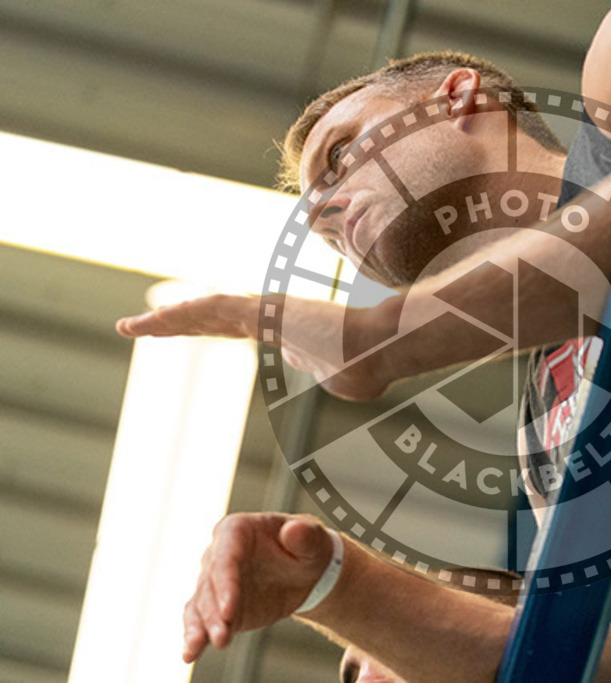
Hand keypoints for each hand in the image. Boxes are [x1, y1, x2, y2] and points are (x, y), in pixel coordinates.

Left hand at [116, 294, 393, 400]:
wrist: (383, 350)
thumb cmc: (370, 367)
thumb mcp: (341, 380)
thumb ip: (323, 372)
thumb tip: (318, 368)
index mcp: (287, 333)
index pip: (234, 327)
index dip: (204, 326)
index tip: (177, 329)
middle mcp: (273, 317)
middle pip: (212, 317)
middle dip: (175, 322)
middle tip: (139, 326)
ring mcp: (269, 312)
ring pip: (207, 313)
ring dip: (167, 322)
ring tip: (131, 328)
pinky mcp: (269, 312)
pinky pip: (217, 312)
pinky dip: (184, 316)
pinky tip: (156, 322)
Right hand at [182, 513, 335, 663]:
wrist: (305, 571)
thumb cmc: (307, 547)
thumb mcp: (314, 539)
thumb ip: (305, 535)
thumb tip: (293, 530)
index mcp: (236, 530)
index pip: (225, 556)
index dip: (226, 582)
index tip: (229, 610)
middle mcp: (218, 554)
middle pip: (209, 584)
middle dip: (213, 612)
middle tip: (222, 635)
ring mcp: (214, 581)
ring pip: (201, 605)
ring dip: (202, 627)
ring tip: (200, 648)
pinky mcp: (215, 606)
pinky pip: (199, 619)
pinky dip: (195, 636)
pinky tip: (191, 653)